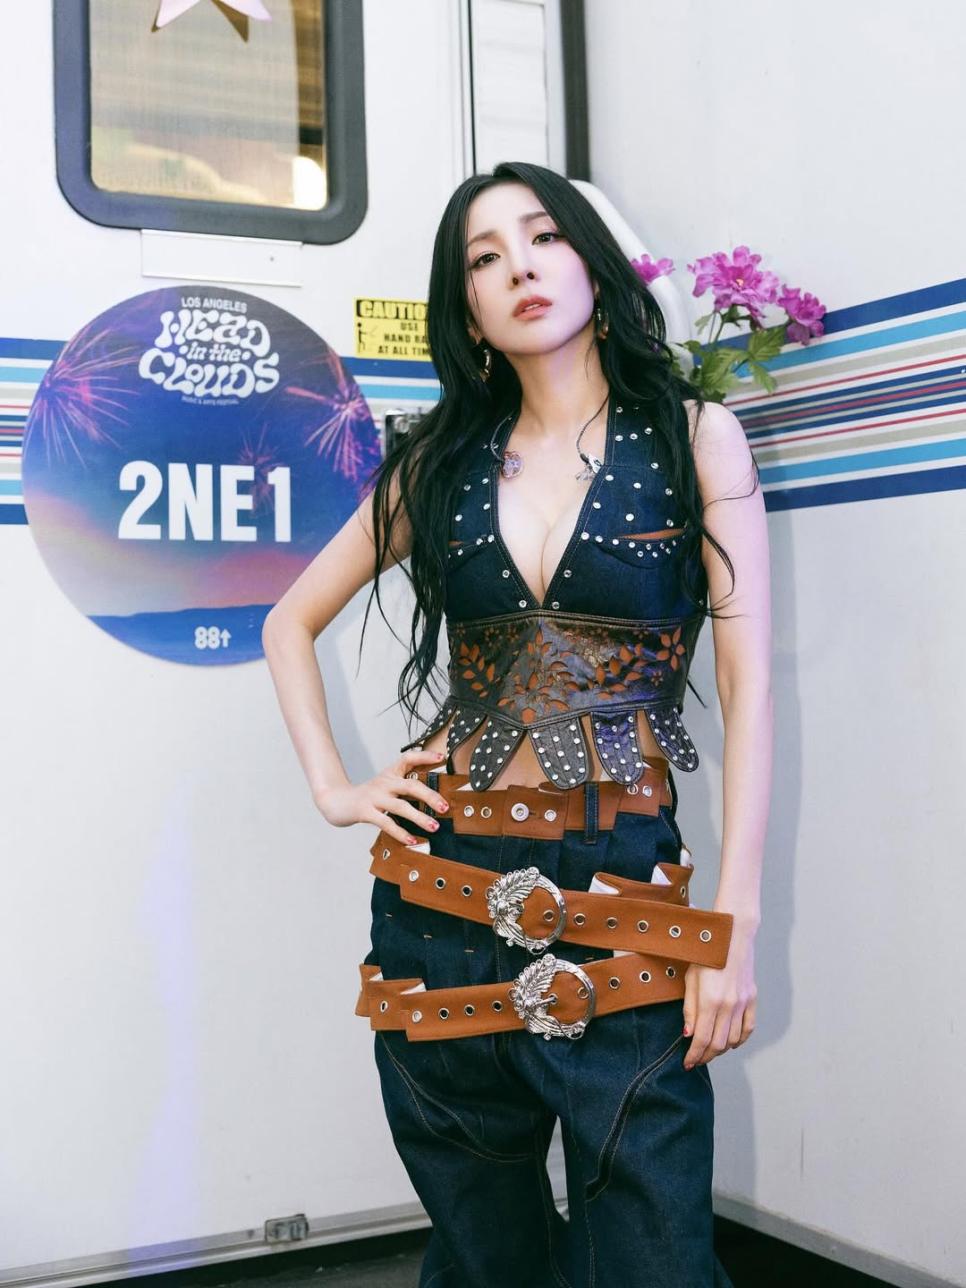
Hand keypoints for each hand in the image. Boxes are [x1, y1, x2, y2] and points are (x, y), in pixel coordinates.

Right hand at [314, 748, 450, 843]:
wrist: (336, 802)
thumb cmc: (368, 796)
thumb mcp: (386, 785)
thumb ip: (405, 786)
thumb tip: (435, 796)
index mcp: (390, 773)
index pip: (408, 758)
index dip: (424, 756)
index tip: (442, 756)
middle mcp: (384, 783)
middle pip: (410, 785)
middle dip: (430, 796)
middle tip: (445, 807)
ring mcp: (375, 797)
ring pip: (401, 806)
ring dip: (419, 817)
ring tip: (434, 827)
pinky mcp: (366, 812)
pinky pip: (386, 823)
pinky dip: (401, 833)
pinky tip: (412, 841)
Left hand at [681, 922, 756, 1069]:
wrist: (732, 936)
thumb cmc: (706, 954)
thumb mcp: (690, 978)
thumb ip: (689, 1008)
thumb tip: (688, 1034)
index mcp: (710, 1001)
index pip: (702, 1039)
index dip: (694, 1055)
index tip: (688, 1063)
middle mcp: (729, 1006)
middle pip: (718, 1044)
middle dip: (705, 1056)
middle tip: (696, 1060)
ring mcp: (743, 1004)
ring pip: (734, 1040)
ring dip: (721, 1050)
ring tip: (709, 1050)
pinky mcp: (752, 999)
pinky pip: (748, 1029)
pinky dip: (740, 1040)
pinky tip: (731, 1042)